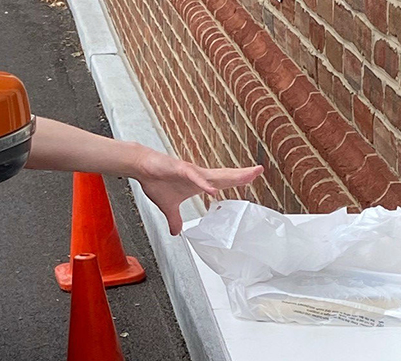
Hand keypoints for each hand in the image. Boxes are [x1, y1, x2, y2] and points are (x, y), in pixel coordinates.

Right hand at [133, 148, 262, 235]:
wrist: (141, 167)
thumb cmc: (156, 180)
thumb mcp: (167, 206)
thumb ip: (174, 218)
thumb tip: (176, 232)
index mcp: (199, 182)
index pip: (224, 180)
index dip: (239, 179)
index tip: (254, 177)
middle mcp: (198, 175)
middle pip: (225, 175)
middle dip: (243, 174)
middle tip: (259, 170)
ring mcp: (190, 172)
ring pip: (214, 174)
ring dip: (230, 176)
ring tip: (246, 177)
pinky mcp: (179, 169)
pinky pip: (193, 177)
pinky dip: (203, 183)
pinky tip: (213, 189)